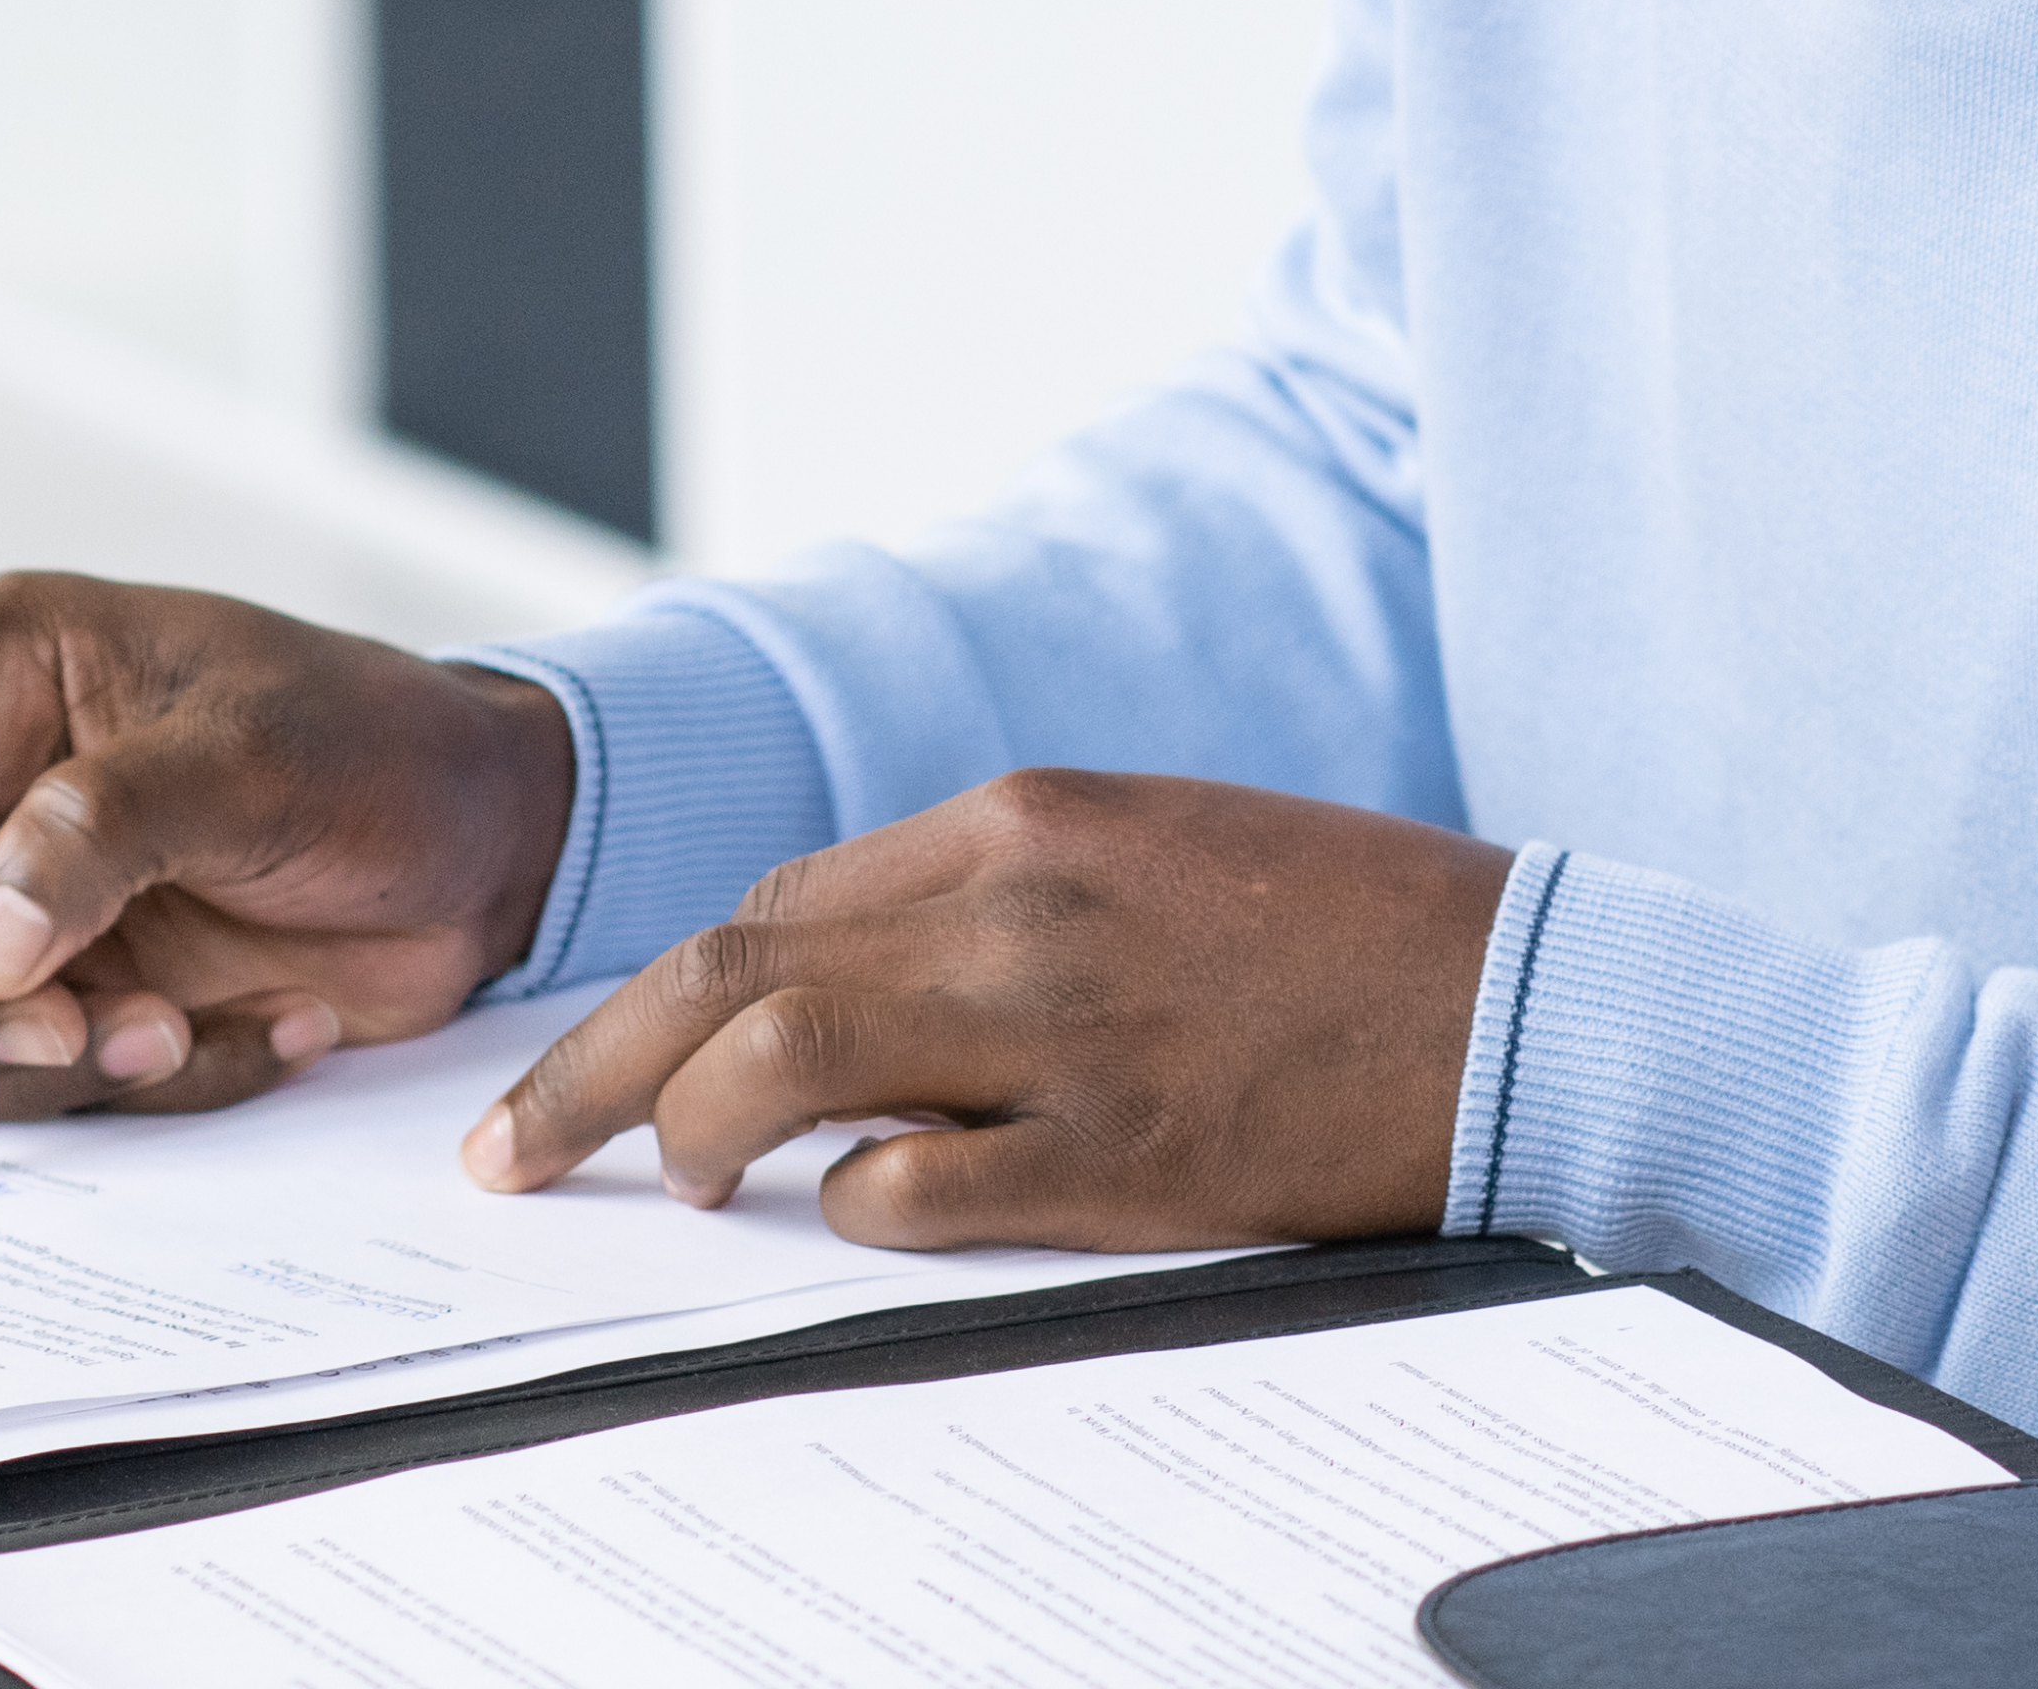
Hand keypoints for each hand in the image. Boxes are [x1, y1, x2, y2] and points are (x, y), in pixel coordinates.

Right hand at [0, 574, 575, 1119]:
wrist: (487, 851)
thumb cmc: (379, 749)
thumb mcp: (253, 757)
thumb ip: (104, 830)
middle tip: (82, 1036)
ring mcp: (6, 906)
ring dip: (43, 1067)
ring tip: (187, 1031)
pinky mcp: (61, 997)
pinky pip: (24, 1087)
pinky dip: (133, 1089)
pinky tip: (260, 1032)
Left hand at [467, 768, 1507, 1246]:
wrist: (1527, 997)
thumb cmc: (1351, 928)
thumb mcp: (1158, 849)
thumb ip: (1005, 894)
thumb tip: (852, 984)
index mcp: (1027, 818)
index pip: (777, 898)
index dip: (668, 989)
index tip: (611, 1054)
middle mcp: (1019, 902)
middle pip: (726, 970)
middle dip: (588, 1066)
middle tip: (511, 1149)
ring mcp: (1060, 1028)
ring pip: (779, 1063)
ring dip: (684, 1130)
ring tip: (671, 1186)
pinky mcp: (1118, 1153)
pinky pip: (913, 1190)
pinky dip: (849, 1209)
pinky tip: (852, 1219)